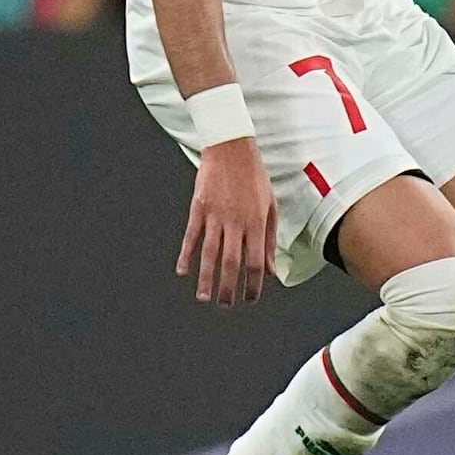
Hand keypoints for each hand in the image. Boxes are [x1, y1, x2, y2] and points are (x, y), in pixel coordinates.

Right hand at [177, 138, 273, 306]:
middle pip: (231, 263)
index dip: (253, 284)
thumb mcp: (270, 206)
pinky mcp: (198, 208)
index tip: (250, 298)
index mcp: (256, 223)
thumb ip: (269, 239)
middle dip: (228, 288)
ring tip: (203, 297)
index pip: (255, 262)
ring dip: (206, 278)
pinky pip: (191, 236)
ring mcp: (215, 216)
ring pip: (209, 254)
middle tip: (226, 305)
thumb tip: (271, 269)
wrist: (232, 148)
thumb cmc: (254, 177)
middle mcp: (235, 222)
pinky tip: (182, 270)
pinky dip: (186, 254)